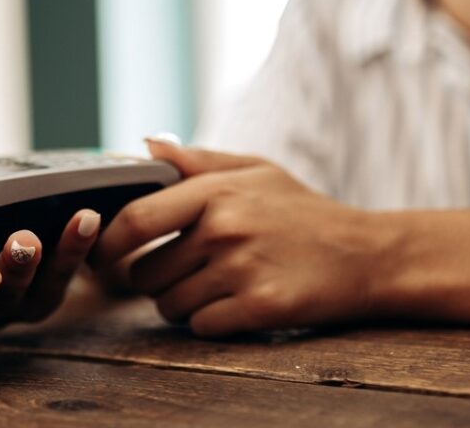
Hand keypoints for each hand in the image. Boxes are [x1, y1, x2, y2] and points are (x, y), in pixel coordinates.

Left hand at [92, 139, 392, 336]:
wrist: (368, 254)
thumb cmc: (303, 211)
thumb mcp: (256, 170)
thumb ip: (196, 160)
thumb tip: (143, 144)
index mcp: (217, 191)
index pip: (136, 219)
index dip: (110, 242)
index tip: (102, 254)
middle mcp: (225, 228)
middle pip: (145, 272)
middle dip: (151, 278)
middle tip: (180, 272)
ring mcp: (242, 269)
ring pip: (168, 303)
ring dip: (179, 302)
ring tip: (213, 286)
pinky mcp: (259, 307)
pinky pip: (200, 325)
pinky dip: (208, 321)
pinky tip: (233, 304)